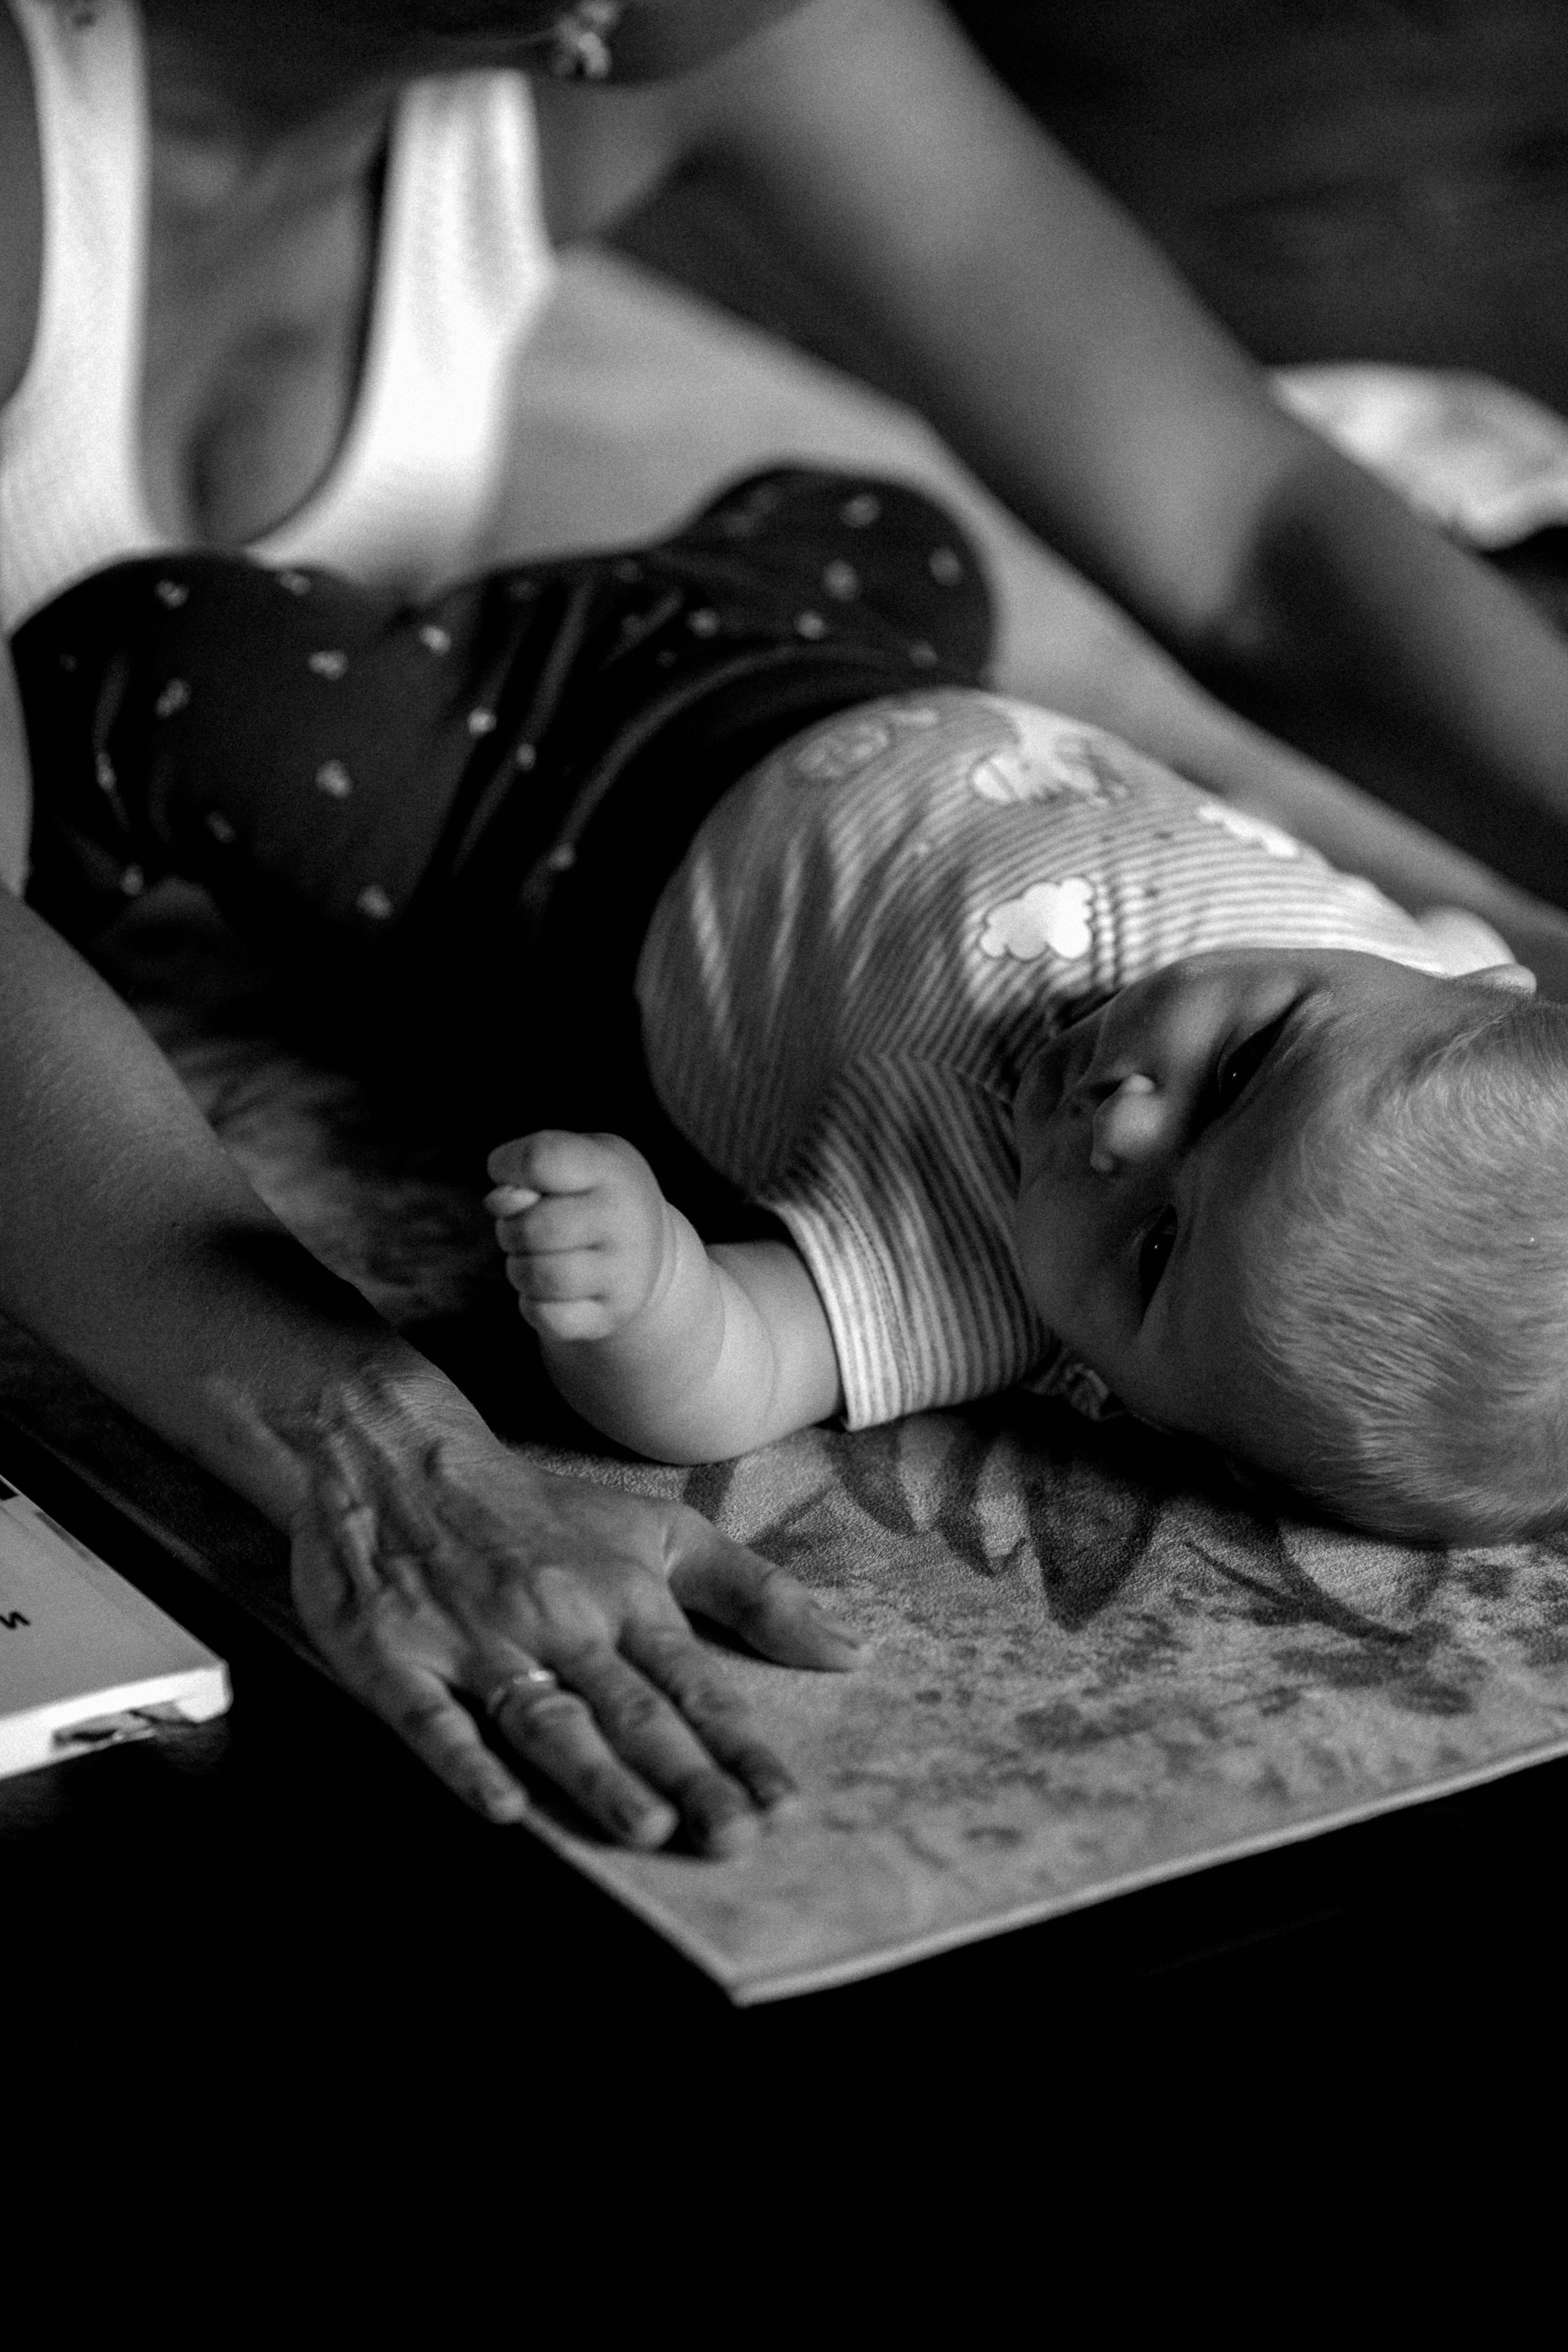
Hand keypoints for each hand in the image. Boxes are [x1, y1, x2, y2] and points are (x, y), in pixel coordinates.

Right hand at [286, 1376, 863, 1852]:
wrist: (396, 1459)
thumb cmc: (543, 1512)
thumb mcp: (659, 1533)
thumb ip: (753, 1594)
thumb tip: (849, 1655)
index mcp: (622, 1595)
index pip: (693, 1684)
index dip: (739, 1746)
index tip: (785, 1805)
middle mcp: (558, 1619)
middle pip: (630, 1708)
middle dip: (686, 1775)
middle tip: (733, 1836)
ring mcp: (475, 1639)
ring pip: (544, 1715)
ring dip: (594, 1771)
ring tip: (645, 1826)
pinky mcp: (395, 1657)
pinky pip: (430, 1718)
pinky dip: (465, 1760)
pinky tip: (502, 1806)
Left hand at [486, 1130, 675, 1342]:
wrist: (650, 1248)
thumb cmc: (593, 1194)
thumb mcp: (572, 1164)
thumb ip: (527, 1168)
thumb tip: (499, 1202)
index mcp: (608, 1168)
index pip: (540, 1158)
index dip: (508, 1167)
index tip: (520, 1179)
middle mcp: (623, 1218)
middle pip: (531, 1227)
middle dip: (511, 1228)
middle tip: (527, 1227)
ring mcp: (622, 1272)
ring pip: (535, 1275)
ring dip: (518, 1268)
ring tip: (537, 1258)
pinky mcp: (612, 1315)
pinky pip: (545, 1317)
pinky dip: (533, 1304)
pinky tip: (549, 1290)